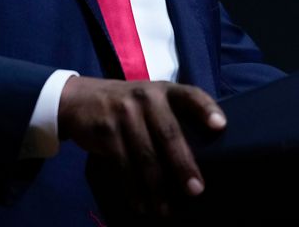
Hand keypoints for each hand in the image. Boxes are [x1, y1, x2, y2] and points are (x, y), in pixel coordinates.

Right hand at [58, 76, 225, 218]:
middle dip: (183, 164)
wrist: (78, 99)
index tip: (220, 126)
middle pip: (169, 133)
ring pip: (145, 155)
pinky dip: (132, 188)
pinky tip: (140, 204)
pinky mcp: (106, 131)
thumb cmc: (127, 104)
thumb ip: (172, 115)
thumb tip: (204, 154)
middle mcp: (146, 98)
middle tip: (195, 190)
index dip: (205, 109)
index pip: (190, 95)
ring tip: (165, 210)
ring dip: (157, 187)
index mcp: (164, 90)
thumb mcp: (150, 98)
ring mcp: (123, 113)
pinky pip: (122, 165)